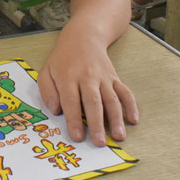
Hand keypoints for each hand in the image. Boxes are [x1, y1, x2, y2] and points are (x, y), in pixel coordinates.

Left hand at [38, 26, 137, 144]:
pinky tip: (133, 119)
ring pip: (111, 99)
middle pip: (93, 102)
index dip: (74, 120)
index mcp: (68, 77)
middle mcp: (87, 77)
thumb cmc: (62, 59)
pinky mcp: (114, 78)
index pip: (71, 101)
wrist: (84, 36)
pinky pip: (125, 92)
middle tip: (100, 143)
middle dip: (97, 123)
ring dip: (116, 118)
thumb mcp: (46, 71)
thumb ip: (47, 92)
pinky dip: (131, 105)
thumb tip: (56, 110)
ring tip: (119, 136)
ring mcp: (103, 78)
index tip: (77, 137)